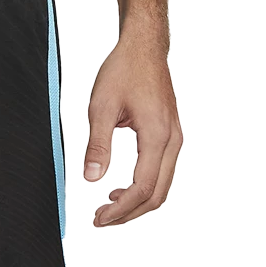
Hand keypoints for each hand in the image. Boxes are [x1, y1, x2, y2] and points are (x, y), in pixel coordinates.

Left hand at [83, 27, 181, 227]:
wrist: (144, 47)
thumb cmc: (125, 70)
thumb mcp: (101, 107)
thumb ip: (97, 145)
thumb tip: (91, 177)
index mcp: (157, 135)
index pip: (142, 187)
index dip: (120, 208)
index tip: (98, 217)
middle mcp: (171, 140)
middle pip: (156, 194)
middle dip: (128, 213)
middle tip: (101, 219)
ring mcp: (173, 139)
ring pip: (161, 187)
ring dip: (136, 203)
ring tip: (109, 206)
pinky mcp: (169, 137)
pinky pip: (160, 174)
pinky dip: (143, 189)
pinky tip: (121, 190)